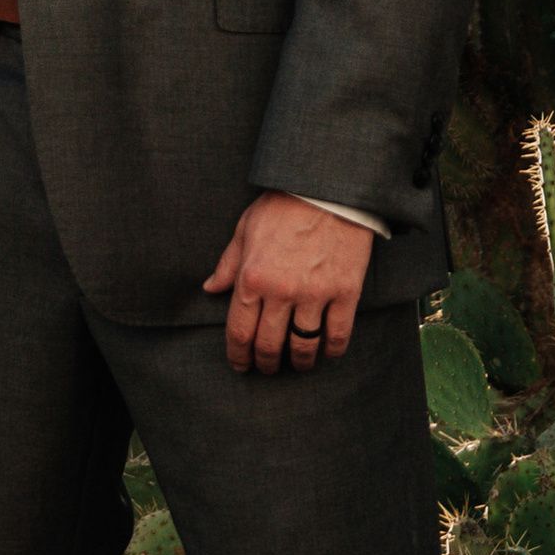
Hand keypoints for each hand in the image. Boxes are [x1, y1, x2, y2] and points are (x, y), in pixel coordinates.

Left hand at [204, 195, 373, 374]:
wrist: (330, 187)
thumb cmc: (284, 204)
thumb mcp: (246, 228)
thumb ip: (228, 263)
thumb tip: (210, 288)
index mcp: (252, 277)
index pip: (239, 332)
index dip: (238, 355)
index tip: (241, 364)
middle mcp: (281, 291)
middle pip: (268, 345)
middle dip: (265, 363)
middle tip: (267, 368)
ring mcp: (315, 293)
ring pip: (303, 346)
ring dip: (298, 362)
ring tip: (297, 364)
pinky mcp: (345, 291)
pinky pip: (337, 334)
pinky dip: (331, 351)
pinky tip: (327, 353)